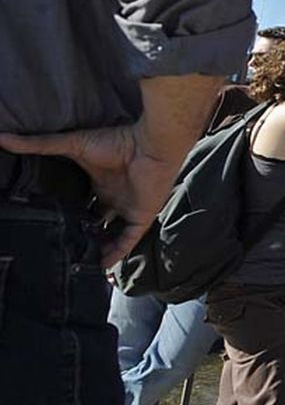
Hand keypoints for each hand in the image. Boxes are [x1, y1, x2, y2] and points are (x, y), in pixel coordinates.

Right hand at [0, 124, 176, 267]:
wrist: (150, 144)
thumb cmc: (116, 141)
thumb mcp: (72, 145)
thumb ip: (39, 145)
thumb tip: (3, 137)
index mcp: (98, 183)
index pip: (80, 205)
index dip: (67, 216)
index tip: (47, 227)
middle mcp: (113, 198)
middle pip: (94, 222)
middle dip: (81, 235)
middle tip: (60, 250)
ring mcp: (128, 209)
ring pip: (111, 236)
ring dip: (97, 248)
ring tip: (77, 263)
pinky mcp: (142, 218)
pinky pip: (127, 242)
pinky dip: (115, 254)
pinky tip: (100, 266)